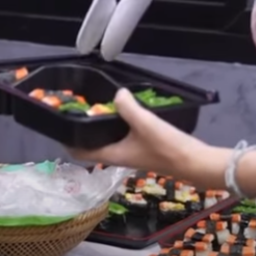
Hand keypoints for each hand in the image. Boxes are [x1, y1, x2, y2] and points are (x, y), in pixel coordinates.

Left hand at [69, 89, 225, 185]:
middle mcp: (119, 155)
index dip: (67, 142)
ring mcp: (132, 152)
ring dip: (101, 126)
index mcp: (113, 154)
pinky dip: (117, 124)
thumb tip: (117, 94)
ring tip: (98, 106)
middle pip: (93, 144)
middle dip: (83, 130)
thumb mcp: (145, 123)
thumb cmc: (167, 146)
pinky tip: (124, 110)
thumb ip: (128, 107)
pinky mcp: (144, 147)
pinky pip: (123, 135)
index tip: (59, 126)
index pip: (81, 152)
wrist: (196, 162)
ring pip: (108, 139)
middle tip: (78, 109)